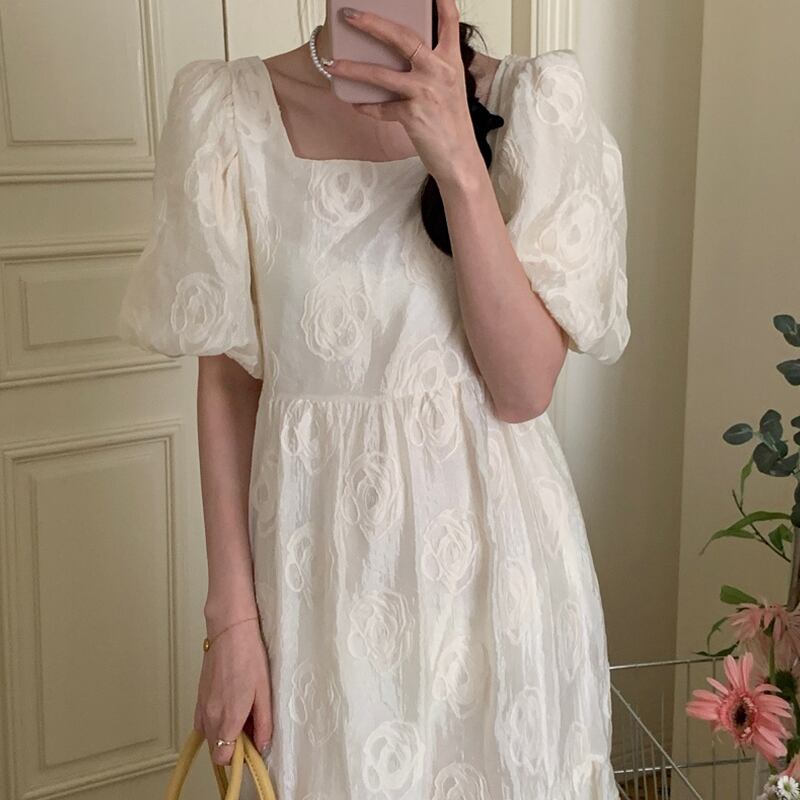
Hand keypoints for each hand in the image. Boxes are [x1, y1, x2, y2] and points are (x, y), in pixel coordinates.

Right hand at [193, 617, 272, 765]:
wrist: (230, 632)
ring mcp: (202, 707)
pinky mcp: (199, 698)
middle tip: (250, 727)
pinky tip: (229, 708)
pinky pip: (202, 723)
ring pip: (209, 737)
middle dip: (233, 746)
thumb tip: (263, 744)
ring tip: (241, 715)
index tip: (251, 746)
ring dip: (223, 734)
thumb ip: (263, 722)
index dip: (238, 756)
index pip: (223, 756)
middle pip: (216, 749)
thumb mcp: (264, 691)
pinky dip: (214, 723)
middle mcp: (211, 716)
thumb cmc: (248, 656)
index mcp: (228, 716)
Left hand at [327, 0, 483, 184]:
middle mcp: (439, 72)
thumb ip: (430, 68)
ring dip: (353, 69)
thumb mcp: (449, 88)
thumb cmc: (451, 124)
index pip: (449, 23)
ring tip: (333, 64)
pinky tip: (356, 103)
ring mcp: (425, 92)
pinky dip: (366, 106)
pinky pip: (381, 107)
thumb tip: (395, 56)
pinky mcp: (412, 115)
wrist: (459, 159)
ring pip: (381, 74)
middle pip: (402, 37)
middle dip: (372, 23)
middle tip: (350, 14)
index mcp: (451, 62)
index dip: (441, 2)